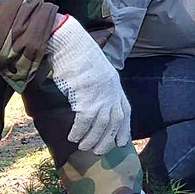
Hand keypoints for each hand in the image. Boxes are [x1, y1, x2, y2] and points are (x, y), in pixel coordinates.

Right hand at [44, 15, 130, 154]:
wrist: (69, 43)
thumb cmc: (76, 55)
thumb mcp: (95, 70)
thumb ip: (98, 85)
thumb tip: (90, 101)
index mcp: (115, 84)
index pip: (125, 110)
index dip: (124, 128)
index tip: (122, 141)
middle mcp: (111, 90)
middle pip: (115, 121)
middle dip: (108, 139)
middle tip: (100, 151)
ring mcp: (100, 94)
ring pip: (101, 125)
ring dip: (92, 139)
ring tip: (84, 147)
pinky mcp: (86, 96)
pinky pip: (85, 121)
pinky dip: (79, 131)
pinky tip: (73, 137)